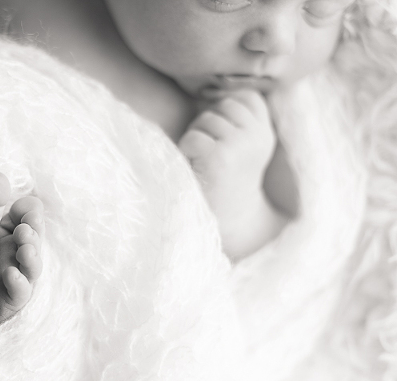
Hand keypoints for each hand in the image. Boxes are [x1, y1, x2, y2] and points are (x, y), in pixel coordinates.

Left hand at [178, 89, 275, 216]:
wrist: (229, 220)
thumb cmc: (226, 181)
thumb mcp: (243, 148)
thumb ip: (238, 120)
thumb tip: (213, 88)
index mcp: (265, 133)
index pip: (248, 97)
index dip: (227, 107)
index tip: (221, 132)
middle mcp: (257, 137)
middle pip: (223, 105)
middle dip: (208, 121)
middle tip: (208, 148)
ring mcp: (240, 145)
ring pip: (206, 119)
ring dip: (195, 137)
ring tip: (202, 160)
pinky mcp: (220, 157)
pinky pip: (193, 137)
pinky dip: (186, 149)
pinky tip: (194, 165)